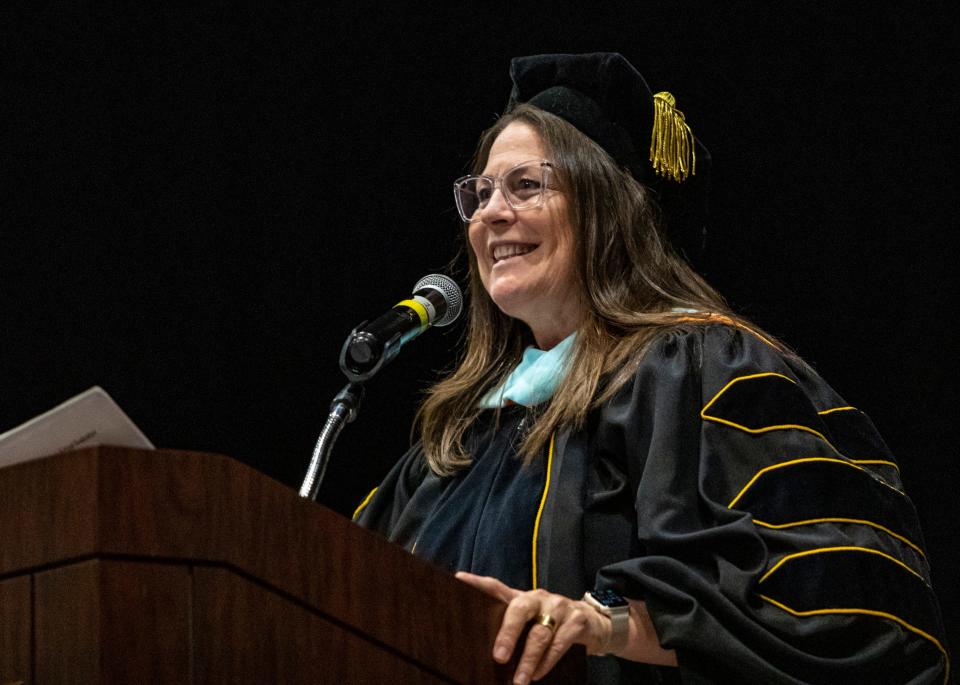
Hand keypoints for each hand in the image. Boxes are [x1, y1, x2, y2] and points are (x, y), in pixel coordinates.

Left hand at [455, 571, 610, 683]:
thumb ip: (511, 628)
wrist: (593, 623)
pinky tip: (538, 674)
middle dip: (508, 633)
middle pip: (519, 609)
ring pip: (540, 633)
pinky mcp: (577, 620)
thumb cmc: (551, 625)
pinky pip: (559, 642)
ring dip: (528, 659)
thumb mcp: (531, 621)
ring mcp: (559, 606)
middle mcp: (538, 598)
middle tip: (498, 656)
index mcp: (522, 598)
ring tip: (519, 680)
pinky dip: (547, 661)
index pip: (496, 586)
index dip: (478, 582)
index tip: (459, 579)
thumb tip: (487, 653)